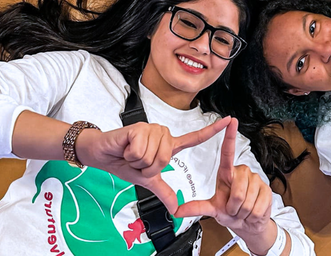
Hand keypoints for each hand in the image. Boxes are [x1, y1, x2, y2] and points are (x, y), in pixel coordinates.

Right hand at [77, 117, 231, 213]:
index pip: (194, 138)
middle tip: (136, 161)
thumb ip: (164, 192)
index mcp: (168, 146)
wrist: (102, 154)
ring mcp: (152, 130)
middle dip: (148, 167)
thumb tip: (176, 209)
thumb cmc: (124, 163)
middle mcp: (163, 135)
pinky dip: (131, 155)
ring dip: (138, 161)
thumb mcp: (147, 181)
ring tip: (130, 154)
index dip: (212, 131)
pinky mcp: (139, 128)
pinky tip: (126, 148)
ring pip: (154, 155)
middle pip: (166, 158)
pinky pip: (142, 150)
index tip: (228, 121)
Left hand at [174, 119, 274, 242]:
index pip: (228, 152)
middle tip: (234, 209)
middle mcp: (242, 172)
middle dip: (234, 207)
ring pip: (246, 201)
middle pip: (237, 191)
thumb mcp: (213, 209)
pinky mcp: (267, 190)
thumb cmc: (231, 211)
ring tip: (242, 210)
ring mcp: (256, 180)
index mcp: (227, 173)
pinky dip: (252, 215)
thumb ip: (196, 208)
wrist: (249, 222)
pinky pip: (257, 207)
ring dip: (242, 212)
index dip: (229, 136)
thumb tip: (177, 210)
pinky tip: (252, 212)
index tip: (231, 120)